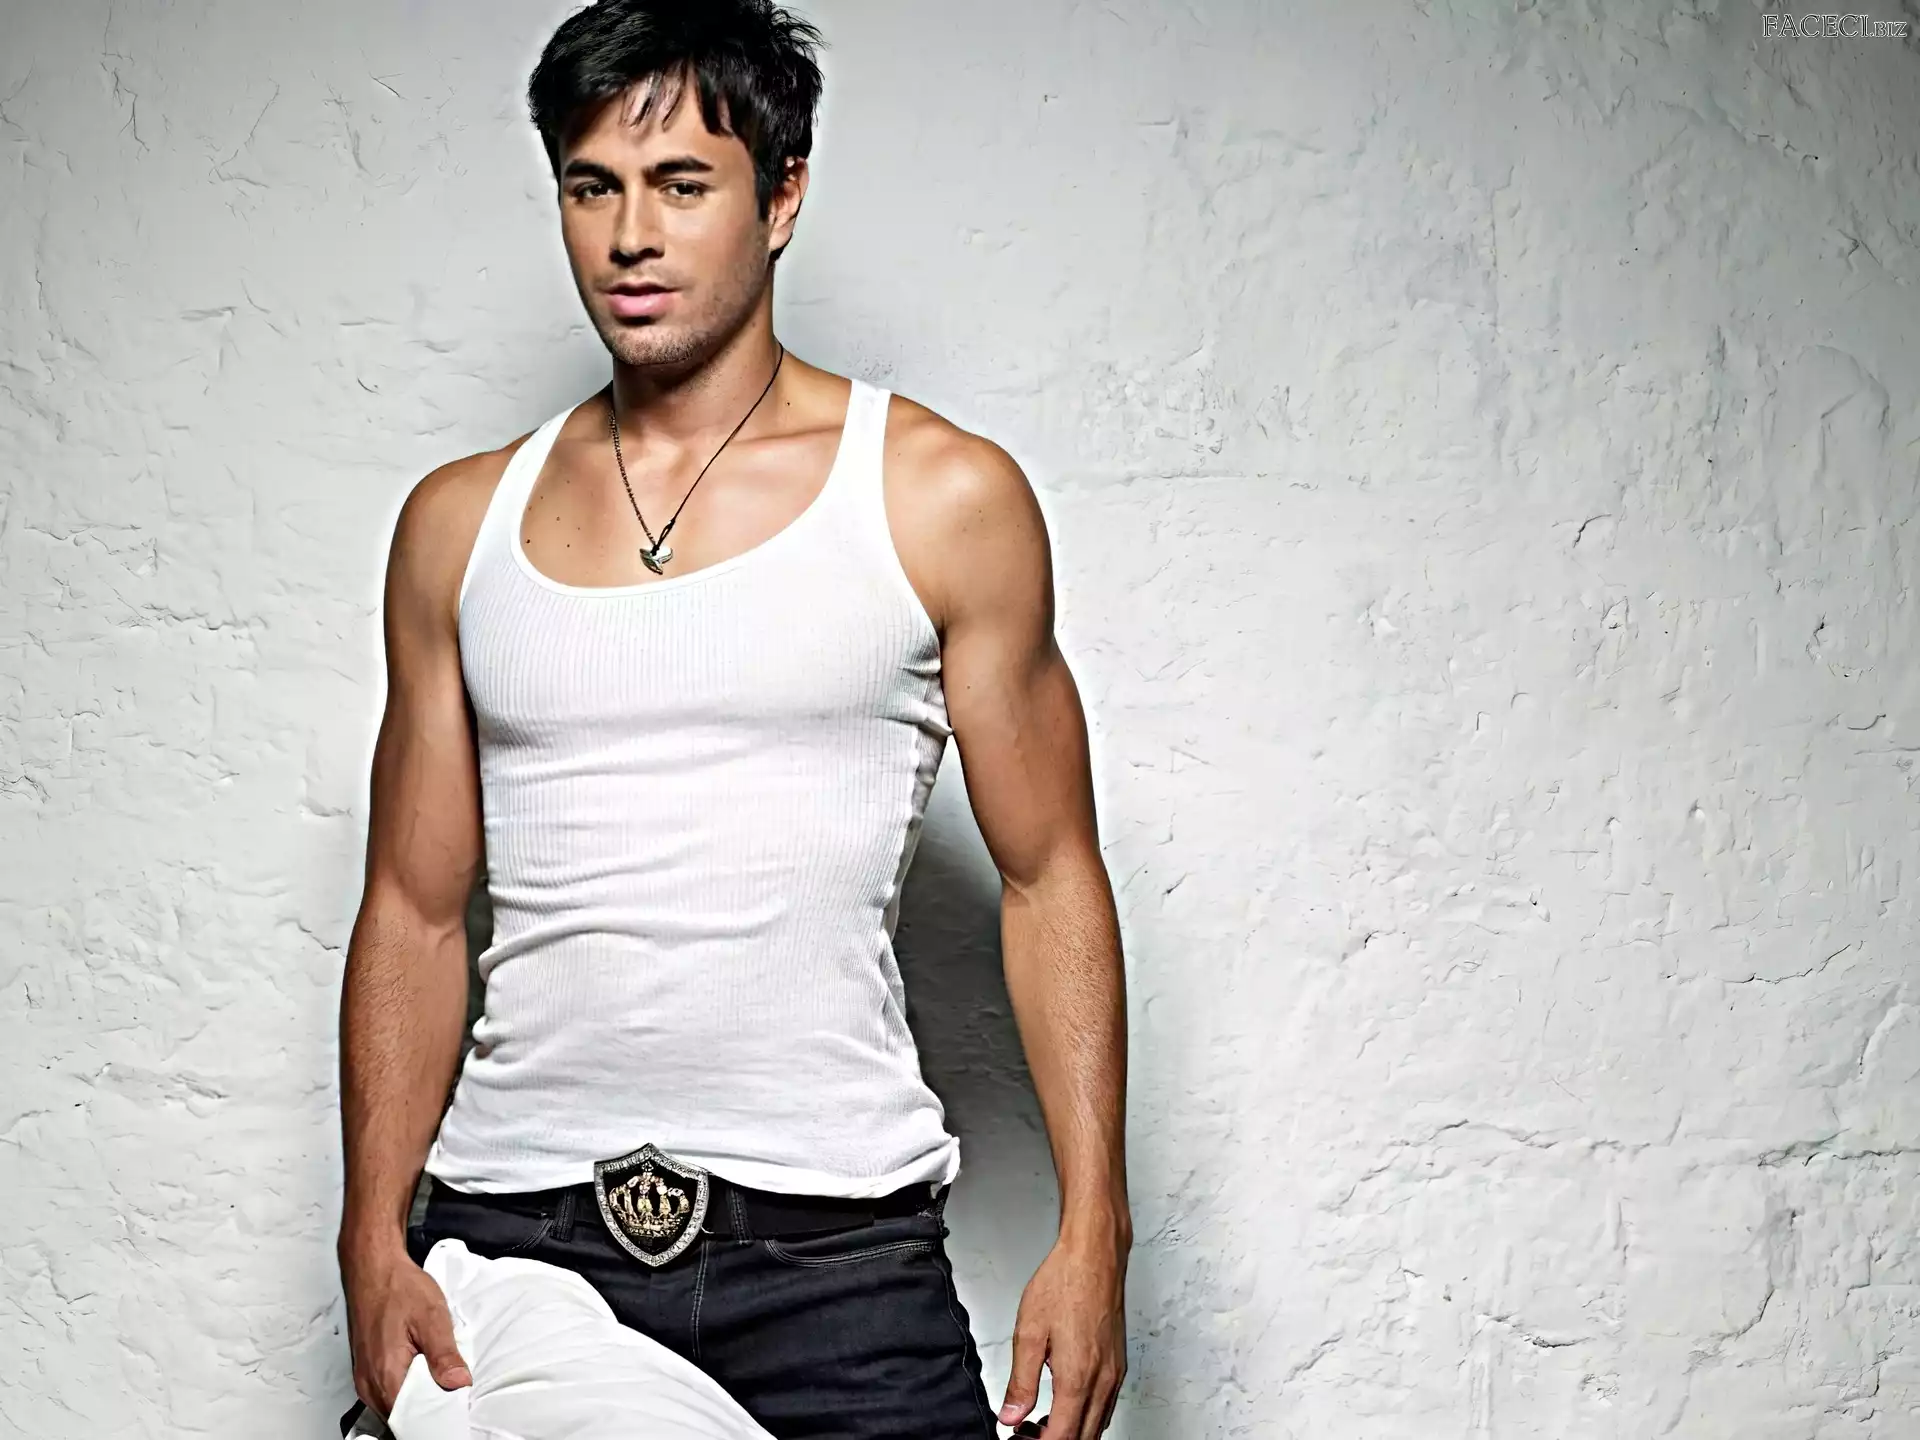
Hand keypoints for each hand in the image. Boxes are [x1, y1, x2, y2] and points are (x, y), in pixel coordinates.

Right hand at [340, 1237, 470, 1418]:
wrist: (373, 1268)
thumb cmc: (399, 1288)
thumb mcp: (431, 1317)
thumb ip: (444, 1355)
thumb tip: (459, 1384)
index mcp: (386, 1375)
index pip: (412, 1420)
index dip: (436, 1417)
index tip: (457, 1408)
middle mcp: (370, 1385)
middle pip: (402, 1417)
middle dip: (429, 1410)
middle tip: (454, 1394)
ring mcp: (365, 1380)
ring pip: (394, 1407)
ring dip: (418, 1400)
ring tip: (441, 1383)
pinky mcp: (367, 1372)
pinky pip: (388, 1394)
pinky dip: (406, 1391)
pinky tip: (423, 1375)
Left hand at [997, 1230, 1127, 1437]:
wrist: (1095, 1255)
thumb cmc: (1064, 1283)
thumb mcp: (1029, 1332)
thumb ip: (1020, 1381)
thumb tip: (1011, 1415)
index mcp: (1077, 1377)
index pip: (1062, 1437)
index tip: (1019, 1439)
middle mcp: (1102, 1380)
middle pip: (1083, 1438)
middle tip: (1025, 1433)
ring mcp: (1114, 1374)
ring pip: (1097, 1426)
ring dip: (1071, 1431)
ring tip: (1040, 1421)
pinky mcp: (1118, 1364)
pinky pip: (1105, 1406)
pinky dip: (1085, 1416)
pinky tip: (1065, 1403)